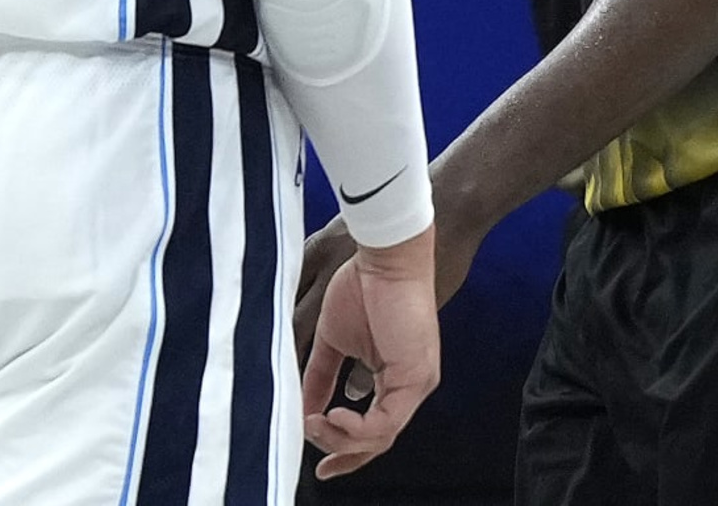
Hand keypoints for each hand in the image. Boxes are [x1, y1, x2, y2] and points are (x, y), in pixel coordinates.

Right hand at [301, 223, 440, 480]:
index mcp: (393, 379)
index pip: (372, 428)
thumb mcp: (333, 338)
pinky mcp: (416, 378)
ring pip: (382, 437)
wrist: (385, 255)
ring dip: (343, 440)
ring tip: (315, 425)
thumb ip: (320, 373)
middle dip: (344, 455)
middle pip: (378, 441)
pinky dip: (358, 428)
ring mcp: (416, 385)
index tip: (319, 462)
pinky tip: (332, 416)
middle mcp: (410, 388)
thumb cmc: (362, 285)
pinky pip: (387, 421)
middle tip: (318, 461)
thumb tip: (301, 405)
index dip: (344, 447)